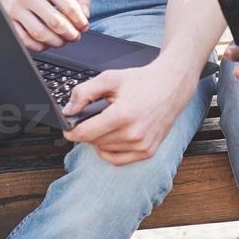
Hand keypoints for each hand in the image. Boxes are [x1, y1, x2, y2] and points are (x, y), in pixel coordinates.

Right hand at [0, 0, 91, 50]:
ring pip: (40, 34)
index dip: (80, 21)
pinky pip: (25, 40)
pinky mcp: (7, 20)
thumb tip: (86, 15)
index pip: (69, 7)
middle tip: (75, 37)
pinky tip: (46, 43)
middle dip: (70, 34)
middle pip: (56, 23)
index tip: (84, 27)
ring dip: (56, 42)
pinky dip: (39, 46)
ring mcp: (15, 8)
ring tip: (62, 41)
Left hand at [61, 60, 190, 165]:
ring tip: (109, 123)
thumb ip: (84, 92)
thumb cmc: (142, 82)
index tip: (68, 127)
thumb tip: (68, 110)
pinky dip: (110, 150)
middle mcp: (133, 134)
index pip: (85, 133)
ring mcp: (142, 145)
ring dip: (100, 139)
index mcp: (123, 115)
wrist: (171, 86)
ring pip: (104, 150)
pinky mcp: (148, 152)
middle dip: (89, 130)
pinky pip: (117, 159)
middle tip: (95, 117)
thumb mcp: (110, 79)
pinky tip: (113, 137)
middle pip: (93, 142)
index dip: (71, 130)